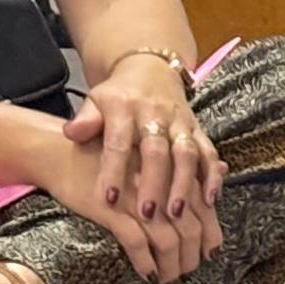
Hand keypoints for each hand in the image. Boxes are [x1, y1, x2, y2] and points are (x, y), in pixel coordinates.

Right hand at [35, 125, 210, 283]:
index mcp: (172, 168)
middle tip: (188, 272)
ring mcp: (137, 197)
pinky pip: (136, 242)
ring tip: (169, 280)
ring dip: (172, 265)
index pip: (204, 205)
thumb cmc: (110, 154)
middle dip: (193, 255)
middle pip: (190, 226)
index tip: (211, 253)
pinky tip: (148, 273)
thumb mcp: (151, 153)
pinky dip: (146, 262)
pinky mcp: (111, 209)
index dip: (211, 233)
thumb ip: (185, 164)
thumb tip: (223, 168)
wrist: (62, 149)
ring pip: (168, 239)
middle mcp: (160, 182)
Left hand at [67, 56, 219, 224]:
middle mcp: (156, 114)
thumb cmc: (118, 95)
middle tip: (147, 215)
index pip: (118, 141)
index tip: (108, 199)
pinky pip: (209, 151)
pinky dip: (212, 175)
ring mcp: (180, 122)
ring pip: (186, 152)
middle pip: (157, 149)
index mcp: (125, 108)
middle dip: (153, 183)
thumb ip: (85, 120)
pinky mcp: (198, 128)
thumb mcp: (96, 100)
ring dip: (184, 183)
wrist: (151, 68)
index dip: (114, 170)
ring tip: (177, 214)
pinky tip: (210, 200)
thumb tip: (72, 133)